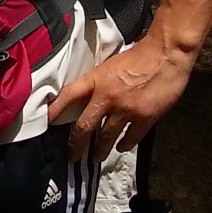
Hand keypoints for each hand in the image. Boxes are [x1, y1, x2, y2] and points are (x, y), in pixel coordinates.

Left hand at [48, 31, 196, 161]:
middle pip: (85, 126)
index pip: (68, 96)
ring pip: (106, 137)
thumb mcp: (108, 66)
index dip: (54, 110)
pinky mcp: (145, 118)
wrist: (165, 55)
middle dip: (77, 144)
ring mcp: (126, 109)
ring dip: (100, 150)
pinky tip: (121, 147)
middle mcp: (107, 97)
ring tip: (95, 157)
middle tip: (72, 156)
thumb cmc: (138, 56)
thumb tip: (87, 98)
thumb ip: (98, 83)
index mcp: (96, 80)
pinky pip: (130, 138)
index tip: (45, 123)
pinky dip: (124, 145)